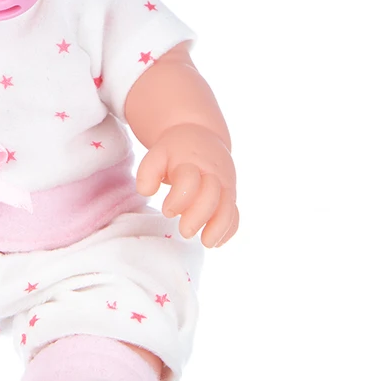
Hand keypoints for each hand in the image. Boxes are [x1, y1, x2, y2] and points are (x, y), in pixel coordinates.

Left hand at [136, 122, 238, 246]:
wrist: (200, 137)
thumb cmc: (175, 152)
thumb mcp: (158, 153)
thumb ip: (148, 171)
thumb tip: (146, 191)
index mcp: (191, 162)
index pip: (189, 180)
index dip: (179, 198)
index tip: (167, 211)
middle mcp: (211, 174)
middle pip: (211, 196)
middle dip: (199, 216)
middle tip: (184, 232)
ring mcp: (223, 185)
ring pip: (228, 207)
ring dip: (219, 227)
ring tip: (207, 243)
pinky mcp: (229, 196)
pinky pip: (235, 213)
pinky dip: (229, 229)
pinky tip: (217, 242)